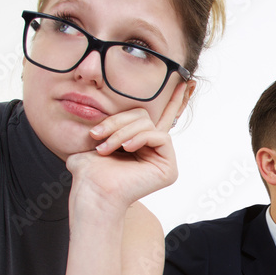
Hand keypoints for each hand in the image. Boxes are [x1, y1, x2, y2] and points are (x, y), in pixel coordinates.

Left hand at [66, 82, 187, 217]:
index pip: (156, 118)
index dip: (174, 100)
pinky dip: (140, 138)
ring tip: (106, 147)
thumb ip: (105, 124)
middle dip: (118, 122)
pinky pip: (160, 136)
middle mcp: (153, 151)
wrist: (92, 192)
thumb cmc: (89, 172)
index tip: (186, 82)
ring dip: (122, 132)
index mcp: (139, 144)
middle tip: (96, 136)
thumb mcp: (94, 139)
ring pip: (148, 125)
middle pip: (143, 116)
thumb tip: (94, 108)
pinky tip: (126, 148)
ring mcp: (163, 159)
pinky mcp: (169, 168)